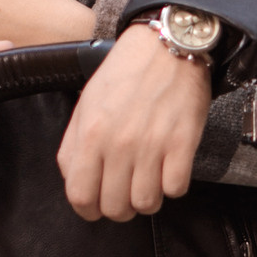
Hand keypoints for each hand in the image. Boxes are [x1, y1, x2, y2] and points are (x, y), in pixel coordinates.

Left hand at [57, 24, 211, 221]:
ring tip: (148, 181)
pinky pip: (176, 189)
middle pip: (115, 207)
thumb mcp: (86, 103)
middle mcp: (119, 143)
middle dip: (119, 208)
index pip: (80, 195)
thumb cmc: (125, 73)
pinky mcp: (182, 143)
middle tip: (125, 193)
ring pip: (146, 204)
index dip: (87, 209)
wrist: (166, 46)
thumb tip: (74, 179)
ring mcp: (152, 144)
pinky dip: (172, 185)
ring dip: (147, 199)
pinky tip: (168, 168)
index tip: (95, 207)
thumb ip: (74, 143)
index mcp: (90, 133)